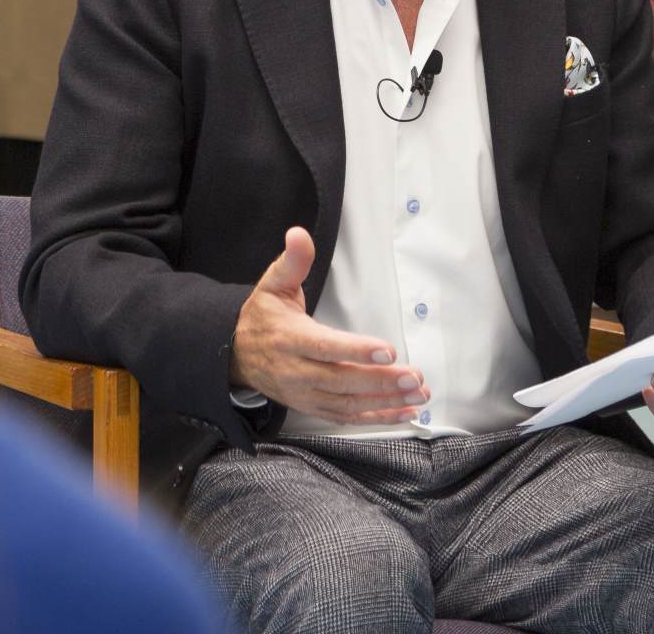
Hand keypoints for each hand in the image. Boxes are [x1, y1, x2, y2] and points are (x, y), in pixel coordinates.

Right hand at [230, 227, 428, 425]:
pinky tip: (403, 414)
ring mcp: (304, 394)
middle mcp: (297, 372)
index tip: (388, 350)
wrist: (235, 354)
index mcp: (289, 339)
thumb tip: (298, 234)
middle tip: (414, 377)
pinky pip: (346, 417)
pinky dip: (376, 418)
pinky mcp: (312, 407)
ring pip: (348, 404)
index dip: (356, 350)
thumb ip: (292, 261)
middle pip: (342, 380)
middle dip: (381, 381)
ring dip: (385, 402)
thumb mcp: (272, 284)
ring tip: (417, 396)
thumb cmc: (262, 317)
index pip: (326, 347)